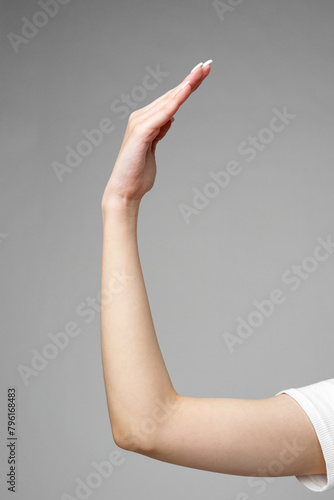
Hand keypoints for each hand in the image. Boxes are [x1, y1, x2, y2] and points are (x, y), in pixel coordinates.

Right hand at [102, 60, 211, 210]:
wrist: (125, 191)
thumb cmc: (138, 173)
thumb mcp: (153, 148)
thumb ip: (160, 131)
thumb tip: (170, 118)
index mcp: (145, 121)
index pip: (171, 99)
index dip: (188, 85)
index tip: (203, 73)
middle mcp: (141, 117)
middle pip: (171, 94)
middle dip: (190, 79)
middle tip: (207, 64)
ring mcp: (140, 123)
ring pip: (168, 100)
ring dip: (186, 84)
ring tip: (201, 71)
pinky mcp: (141, 132)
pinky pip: (163, 113)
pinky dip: (175, 100)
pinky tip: (187, 89)